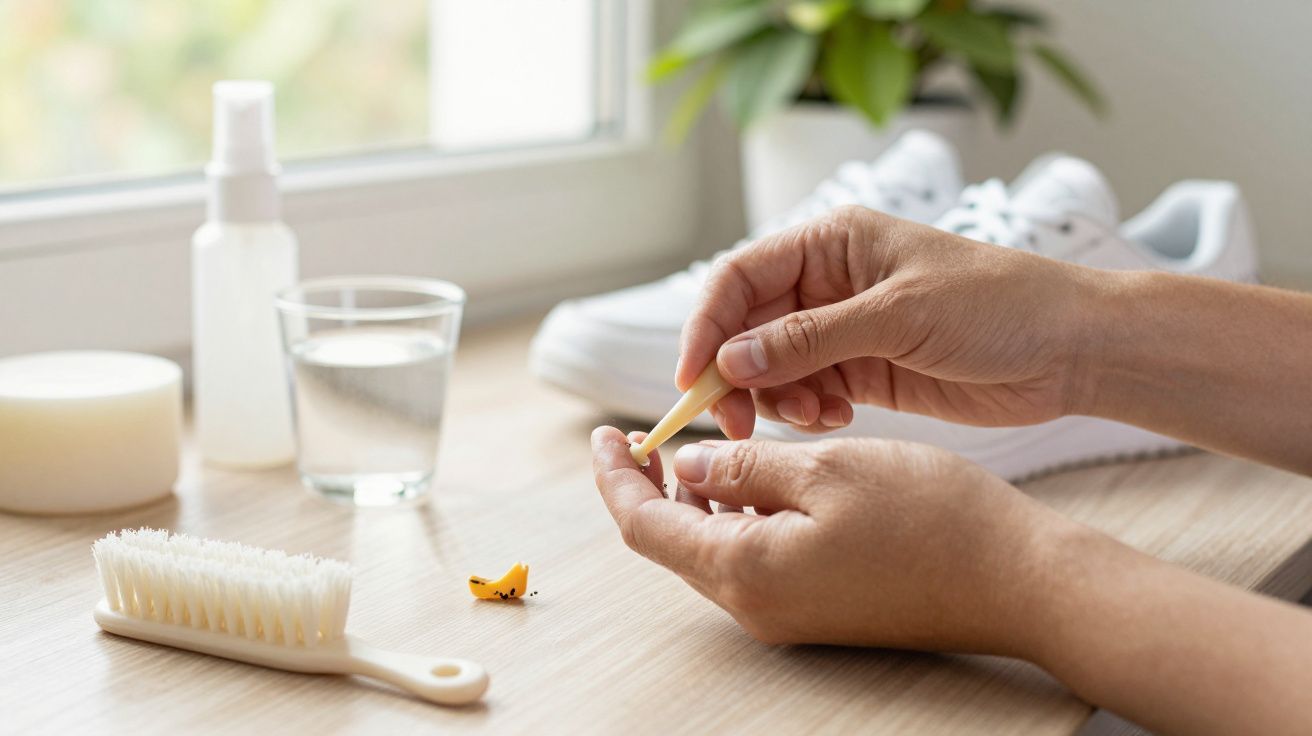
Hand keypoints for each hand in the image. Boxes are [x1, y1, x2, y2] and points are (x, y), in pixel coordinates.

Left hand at [591, 425, 1311, 734]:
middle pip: (671, 542)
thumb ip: (743, 467)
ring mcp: (786, 615)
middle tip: (640, 434)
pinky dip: (735, 516)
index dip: (615, 476)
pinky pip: (750, 560)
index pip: (644, 524)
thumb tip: (685, 466)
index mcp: (746, 569)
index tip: (604, 433)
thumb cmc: (931, 515)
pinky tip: (749, 478)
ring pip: (711, 549)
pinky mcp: (817, 611)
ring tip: (691, 445)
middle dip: (647, 486)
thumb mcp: (825, 467)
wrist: (1017, 580)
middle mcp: (755, 606)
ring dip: (693, 500)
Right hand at [677, 205, 1099, 438]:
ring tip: (814, 417)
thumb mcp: (899, 315)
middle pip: (747, 326)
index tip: (694, 378)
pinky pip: (807, 392)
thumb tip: (730, 359)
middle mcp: (829, 282)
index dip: (707, 324)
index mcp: (832, 242)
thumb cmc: (998, 305)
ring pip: (772, 366)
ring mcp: (844, 330)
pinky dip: (807, 411)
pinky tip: (837, 420)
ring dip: (775, 398)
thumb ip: (811, 338)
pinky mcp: (863, 372)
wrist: (1070, 349)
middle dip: (735, 373)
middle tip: (735, 421)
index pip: (741, 277)